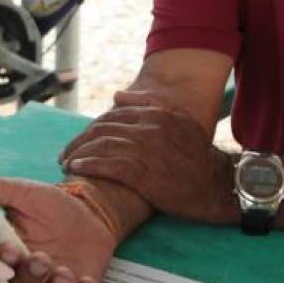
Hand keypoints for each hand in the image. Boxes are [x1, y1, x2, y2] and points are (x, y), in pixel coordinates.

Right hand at [0, 170, 115, 282]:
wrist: (92, 212)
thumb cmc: (53, 205)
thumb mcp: (23, 193)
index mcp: (8, 256)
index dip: (2, 261)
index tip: (10, 249)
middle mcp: (26, 279)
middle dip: (29, 278)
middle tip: (41, 259)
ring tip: (65, 273)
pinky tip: (86, 282)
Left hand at [59, 91, 234, 224]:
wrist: (218, 186)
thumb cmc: (197, 157)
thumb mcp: (178, 122)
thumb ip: (148, 106)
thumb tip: (118, 96)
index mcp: (156, 115)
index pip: (111, 116)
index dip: (91, 129)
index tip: (80, 141)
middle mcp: (150, 129)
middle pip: (102, 130)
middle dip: (79, 142)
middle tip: (65, 154)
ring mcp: (147, 151)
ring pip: (102, 147)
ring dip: (79, 154)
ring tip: (66, 163)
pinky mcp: (144, 174)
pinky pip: (109, 165)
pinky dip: (89, 165)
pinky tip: (78, 168)